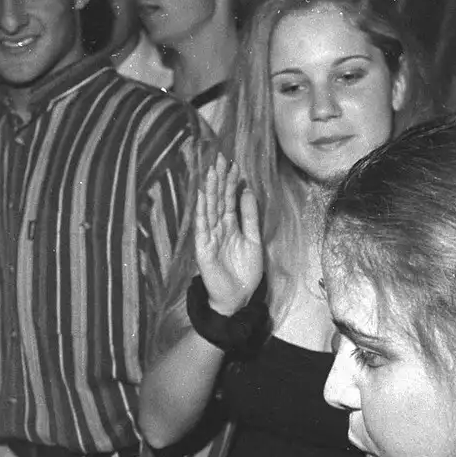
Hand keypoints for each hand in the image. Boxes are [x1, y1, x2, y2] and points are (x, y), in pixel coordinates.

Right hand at [194, 154, 263, 314]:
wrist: (238, 297)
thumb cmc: (245, 272)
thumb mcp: (253, 239)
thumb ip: (249, 216)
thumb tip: (247, 191)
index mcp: (230, 226)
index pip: (230, 199)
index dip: (231, 183)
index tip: (234, 164)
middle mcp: (218, 228)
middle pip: (218, 200)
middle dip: (219, 180)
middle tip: (221, 158)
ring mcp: (209, 237)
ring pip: (209, 209)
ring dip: (209, 190)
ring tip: (211, 171)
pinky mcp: (203, 248)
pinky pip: (202, 226)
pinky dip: (202, 211)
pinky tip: (202, 196)